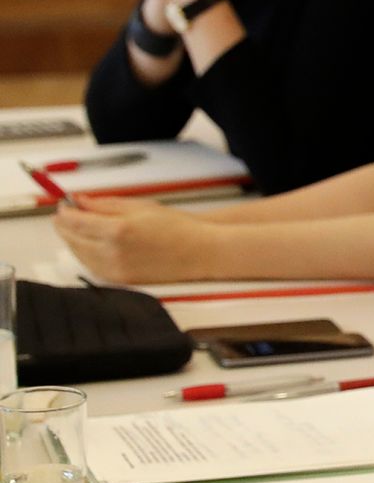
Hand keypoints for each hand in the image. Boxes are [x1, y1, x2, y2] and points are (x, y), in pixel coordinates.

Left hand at [52, 195, 215, 283]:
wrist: (200, 252)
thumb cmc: (178, 227)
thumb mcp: (140, 206)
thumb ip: (105, 204)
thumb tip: (80, 202)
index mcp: (117, 230)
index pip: (74, 221)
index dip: (65, 211)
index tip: (64, 205)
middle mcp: (112, 252)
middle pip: (71, 239)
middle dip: (66, 225)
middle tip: (67, 215)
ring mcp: (115, 269)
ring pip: (78, 254)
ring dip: (74, 240)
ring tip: (81, 228)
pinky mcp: (119, 280)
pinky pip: (91, 267)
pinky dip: (86, 254)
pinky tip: (93, 245)